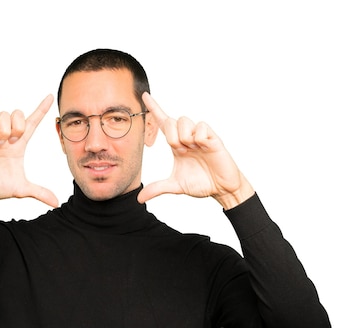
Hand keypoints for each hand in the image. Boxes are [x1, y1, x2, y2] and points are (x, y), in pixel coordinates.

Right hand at [0, 95, 57, 213]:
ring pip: (2, 116)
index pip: (32, 123)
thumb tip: (56, 202)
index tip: (50, 97)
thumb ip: (38, 192)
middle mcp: (6, 138)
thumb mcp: (21, 189)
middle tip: (15, 140)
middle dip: (19, 123)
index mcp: (18, 146)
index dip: (41, 110)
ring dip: (4, 129)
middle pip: (17, 113)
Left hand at [137, 93, 253, 209]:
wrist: (221, 189)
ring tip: (193, 150)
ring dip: (184, 137)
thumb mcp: (175, 186)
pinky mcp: (212, 137)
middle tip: (181, 151)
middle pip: (170, 121)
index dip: (154, 109)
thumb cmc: (201, 183)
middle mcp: (187, 137)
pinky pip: (201, 128)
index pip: (163, 123)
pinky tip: (204, 147)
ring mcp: (200, 136)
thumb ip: (157, 188)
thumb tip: (139, 198)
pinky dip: (199, 138)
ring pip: (184, 121)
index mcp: (176, 145)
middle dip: (171, 137)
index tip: (144, 95)